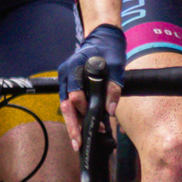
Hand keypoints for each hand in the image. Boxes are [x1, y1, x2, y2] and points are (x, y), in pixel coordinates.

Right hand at [57, 23, 126, 147]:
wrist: (104, 37)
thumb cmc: (108, 49)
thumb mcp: (116, 65)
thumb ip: (113, 87)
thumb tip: (110, 110)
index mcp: (73, 68)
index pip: (75, 95)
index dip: (85, 110)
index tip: (98, 121)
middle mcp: (65, 76)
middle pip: (66, 105)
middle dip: (72, 126)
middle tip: (79, 143)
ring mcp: (66, 81)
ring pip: (66, 108)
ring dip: (73, 125)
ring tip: (79, 142)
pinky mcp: (70, 86)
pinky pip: (70, 104)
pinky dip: (76, 117)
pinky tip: (82, 130)